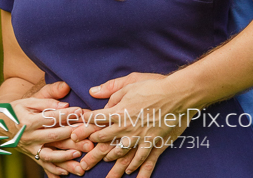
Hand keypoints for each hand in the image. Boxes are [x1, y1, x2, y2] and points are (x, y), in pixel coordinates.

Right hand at [0, 96, 84, 175]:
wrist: (1, 124)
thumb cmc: (18, 109)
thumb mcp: (29, 100)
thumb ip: (47, 100)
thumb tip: (65, 104)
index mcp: (29, 121)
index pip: (51, 117)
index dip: (66, 114)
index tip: (81, 111)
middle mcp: (29, 137)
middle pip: (52, 137)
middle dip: (71, 137)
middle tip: (87, 136)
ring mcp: (30, 149)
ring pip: (48, 155)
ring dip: (64, 157)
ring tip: (78, 156)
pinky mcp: (31, 156)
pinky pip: (43, 165)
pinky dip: (54, 170)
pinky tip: (65, 172)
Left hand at [74, 76, 195, 175]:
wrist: (178, 94)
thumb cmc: (154, 85)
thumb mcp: (130, 82)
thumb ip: (111, 89)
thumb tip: (93, 92)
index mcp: (120, 112)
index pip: (97, 121)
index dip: (84, 127)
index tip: (74, 133)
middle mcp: (128, 128)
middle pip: (105, 141)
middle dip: (93, 150)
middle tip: (83, 159)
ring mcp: (141, 138)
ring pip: (122, 154)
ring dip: (112, 162)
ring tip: (105, 169)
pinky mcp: (155, 143)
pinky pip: (144, 160)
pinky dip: (138, 169)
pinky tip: (132, 173)